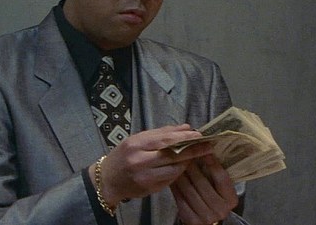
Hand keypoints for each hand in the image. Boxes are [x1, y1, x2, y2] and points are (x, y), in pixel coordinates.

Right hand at [91, 124, 213, 205]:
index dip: (184, 137)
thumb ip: (161, 133)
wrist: (107, 179)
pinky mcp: (149, 188)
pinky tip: (182, 167)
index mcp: (136, 144)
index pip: (165, 140)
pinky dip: (178, 172)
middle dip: (192, 150)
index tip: (200, 135)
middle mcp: (139, 160)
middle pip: (172, 154)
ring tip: (196, 156)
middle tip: (208, 145)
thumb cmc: (123, 156)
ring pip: (174, 169)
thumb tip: (186, 127)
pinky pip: (169, 179)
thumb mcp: (137, 140)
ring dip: (187, 163)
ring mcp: (144, 176)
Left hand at [171, 154, 237, 224]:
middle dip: (190, 164)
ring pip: (188, 189)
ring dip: (179, 173)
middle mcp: (221, 210)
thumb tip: (205, 147)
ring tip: (174, 161)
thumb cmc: (211, 196)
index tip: (203, 148)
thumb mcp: (217, 186)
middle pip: (201, 182)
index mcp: (231, 199)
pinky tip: (171, 176)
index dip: (212, 162)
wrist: (204, 217)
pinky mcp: (191, 220)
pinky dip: (174, 186)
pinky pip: (180, 198)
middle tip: (182, 152)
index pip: (221, 178)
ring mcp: (206, 217)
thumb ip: (214, 172)